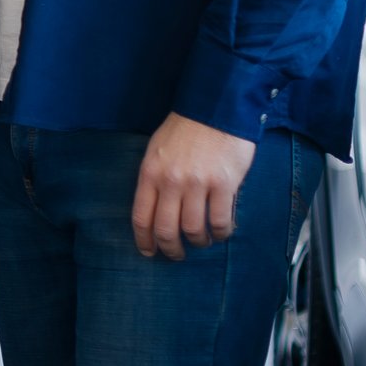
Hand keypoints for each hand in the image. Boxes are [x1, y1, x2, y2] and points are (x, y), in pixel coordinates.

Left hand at [132, 112, 256, 259]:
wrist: (215, 110)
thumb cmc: (185, 130)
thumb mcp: (156, 151)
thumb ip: (155, 179)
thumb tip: (157, 209)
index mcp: (150, 173)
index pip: (141, 217)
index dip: (144, 240)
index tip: (149, 252)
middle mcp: (171, 182)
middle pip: (166, 229)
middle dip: (171, 249)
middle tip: (177, 255)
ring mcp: (197, 184)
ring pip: (194, 229)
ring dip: (199, 241)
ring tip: (203, 241)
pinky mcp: (223, 185)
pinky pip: (220, 220)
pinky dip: (221, 232)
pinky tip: (222, 231)